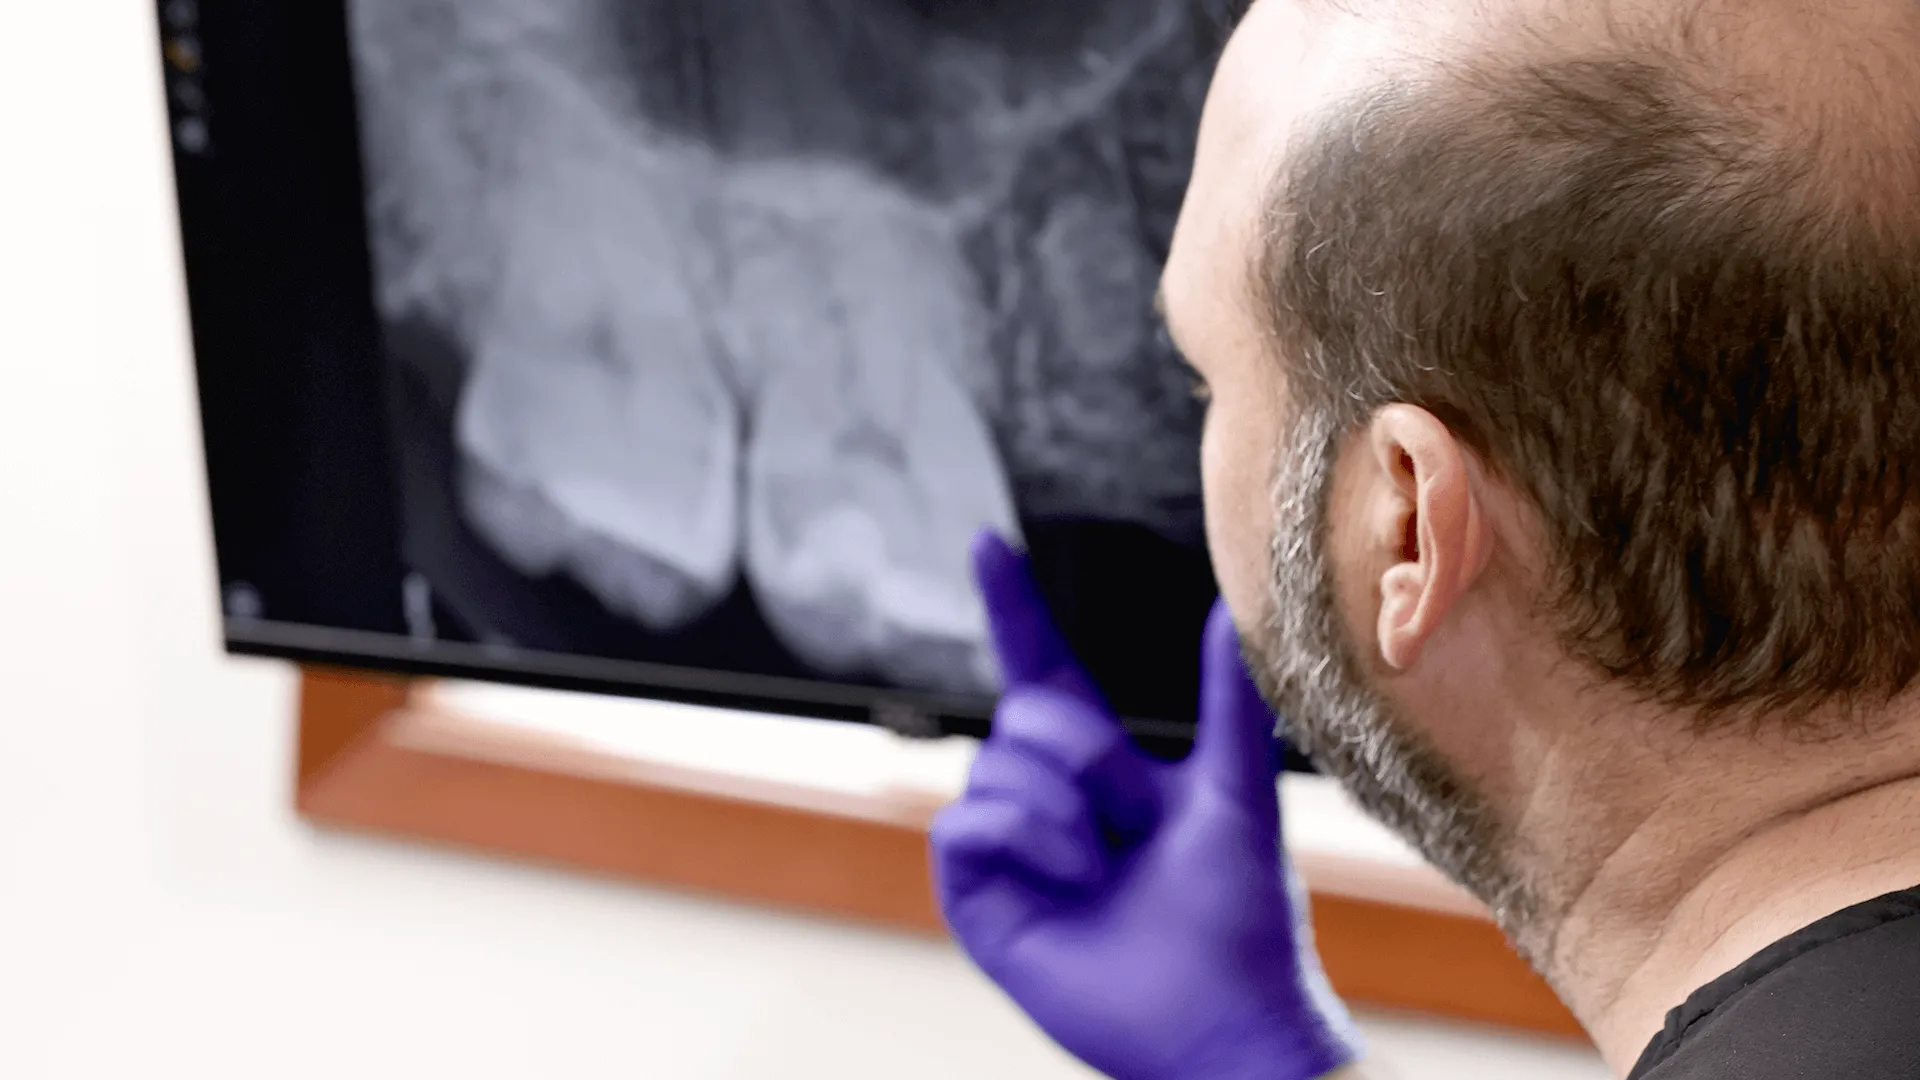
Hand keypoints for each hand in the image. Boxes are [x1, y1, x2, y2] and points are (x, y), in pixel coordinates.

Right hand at [932, 532, 1360, 1079]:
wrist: (1227, 1018)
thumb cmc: (1240, 915)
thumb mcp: (1235, 792)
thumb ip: (1229, 700)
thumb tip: (1230, 608)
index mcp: (1098, 767)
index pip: (1038, 671)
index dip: (1012, 608)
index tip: (988, 545)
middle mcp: (1044, 800)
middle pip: (1021, 715)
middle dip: (1081, 750)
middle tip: (1128, 813)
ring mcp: (1008, 851)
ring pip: (993, 767)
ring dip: (1061, 808)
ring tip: (1104, 863)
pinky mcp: (978, 900)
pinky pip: (965, 824)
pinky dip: (1022, 838)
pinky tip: (1068, 876)